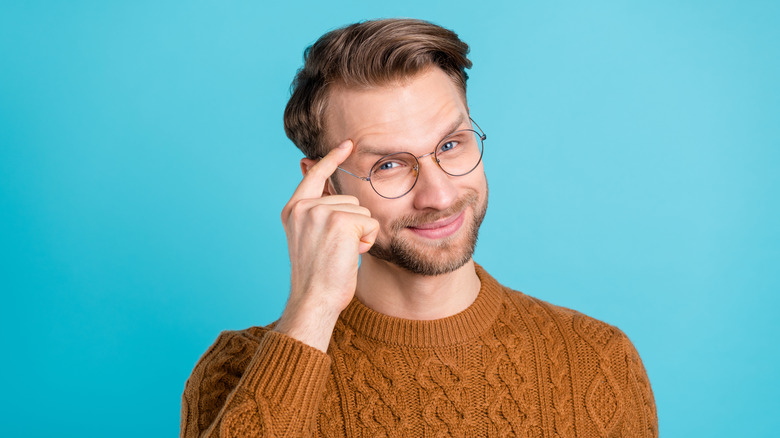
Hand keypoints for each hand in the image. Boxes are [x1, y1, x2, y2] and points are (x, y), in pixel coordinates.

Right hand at [275, 140, 379, 351]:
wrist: (314, 299)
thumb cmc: (318, 275)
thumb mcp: (312, 237)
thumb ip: (320, 211)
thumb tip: (329, 186)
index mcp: (293, 210)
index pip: (315, 175)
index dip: (332, 158)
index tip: (349, 143)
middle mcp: (303, 207)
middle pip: (349, 200)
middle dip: (352, 225)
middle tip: (336, 250)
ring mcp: (320, 212)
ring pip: (362, 212)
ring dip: (360, 235)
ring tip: (341, 254)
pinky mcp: (340, 221)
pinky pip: (370, 223)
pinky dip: (367, 241)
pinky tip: (350, 255)